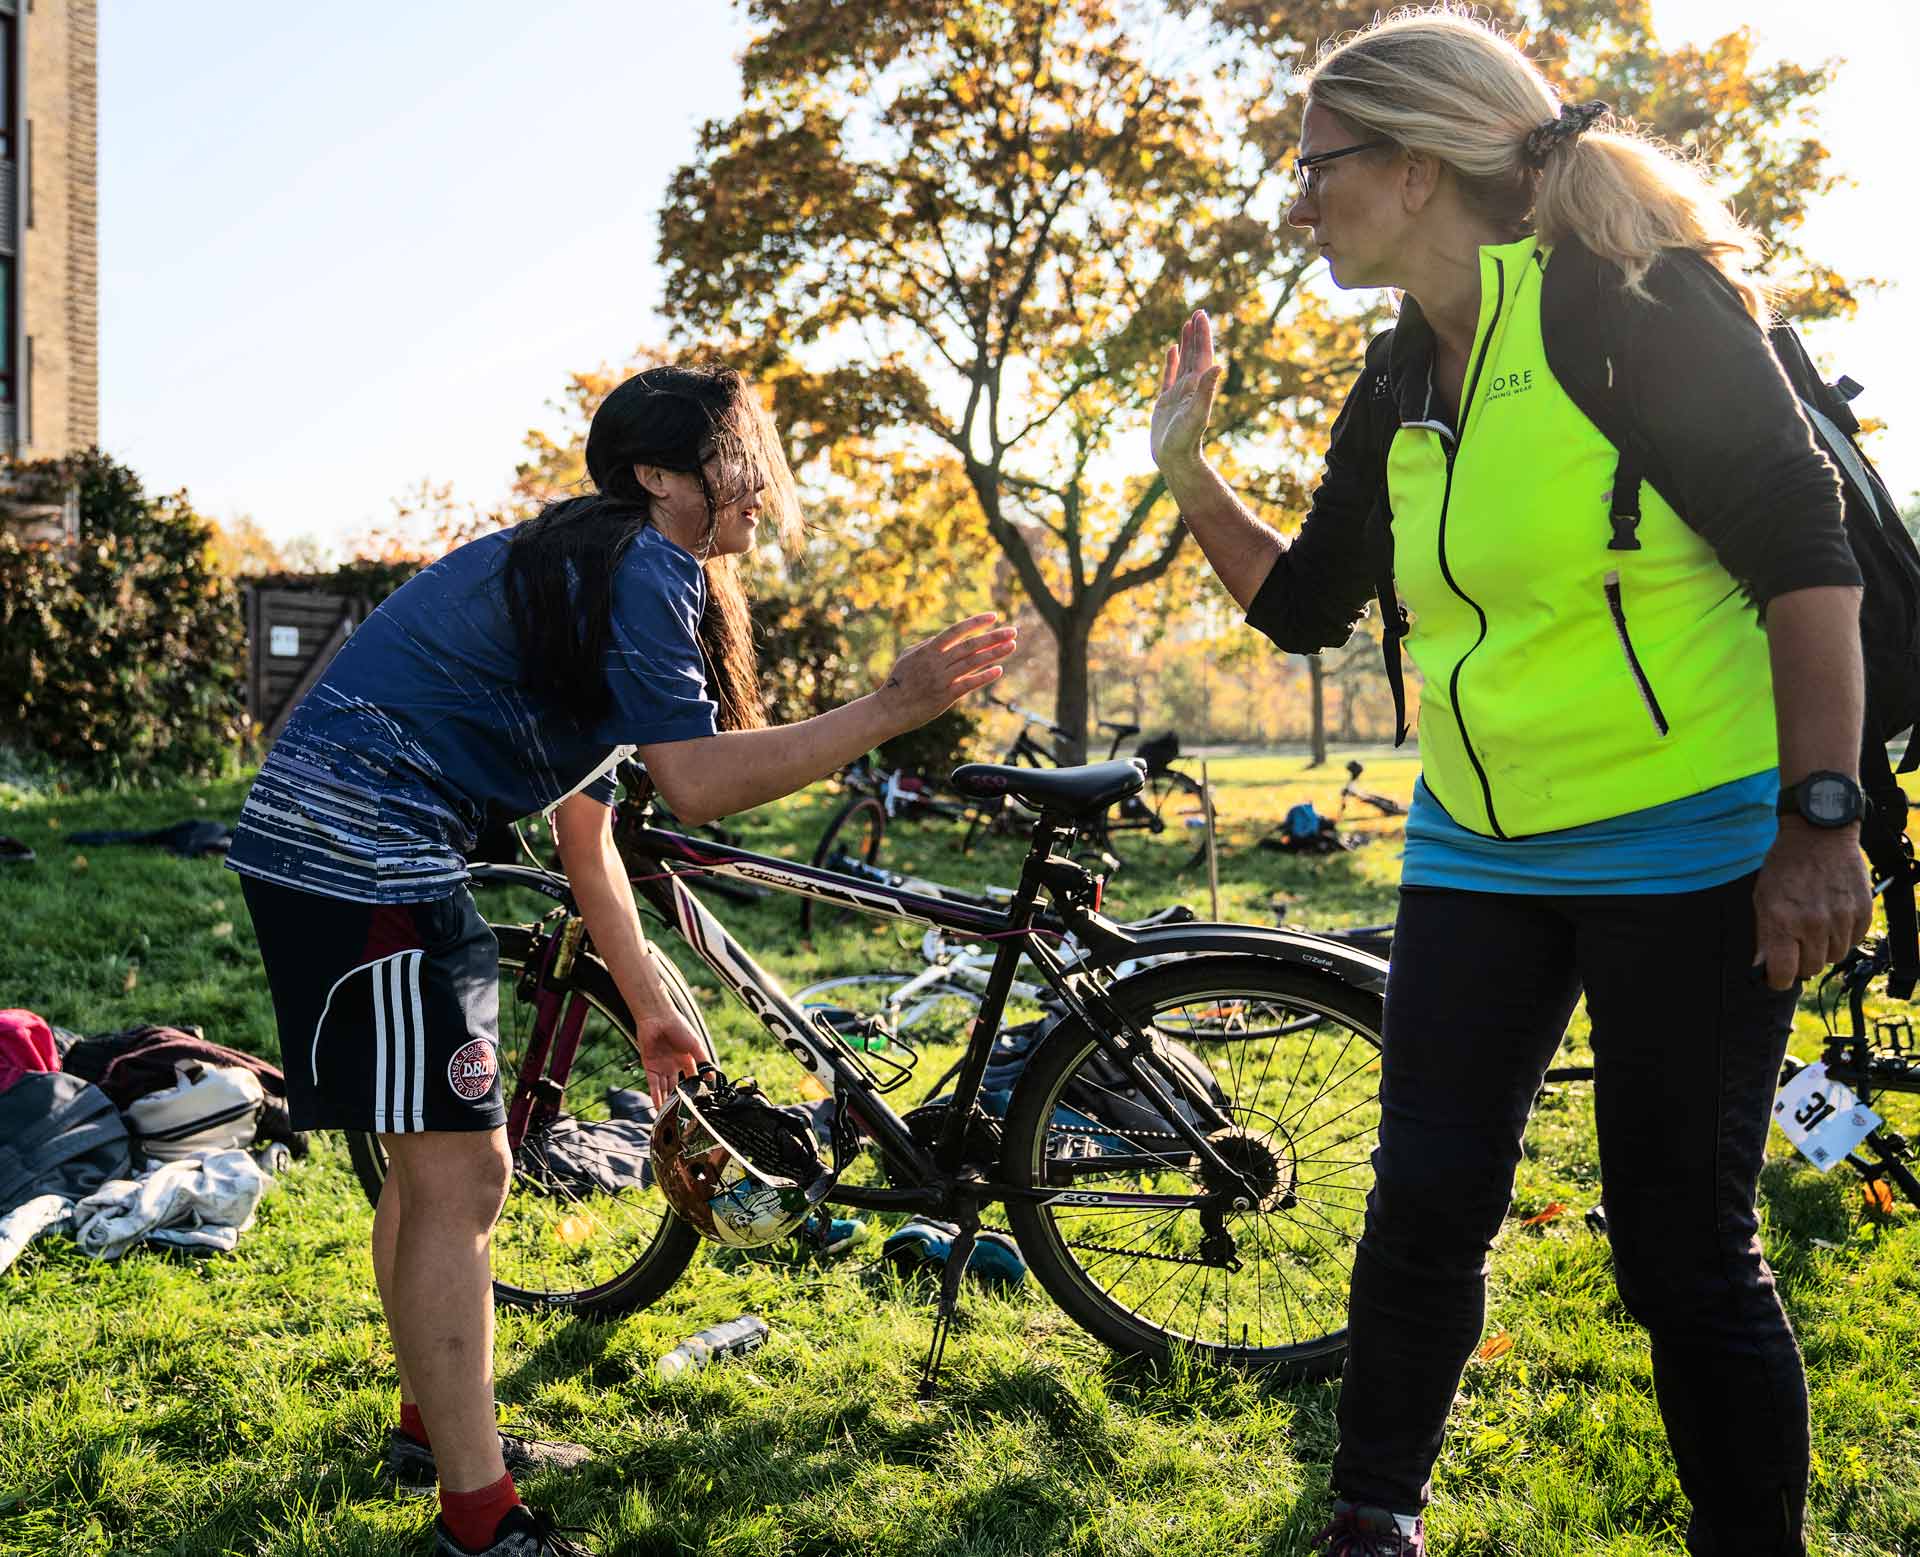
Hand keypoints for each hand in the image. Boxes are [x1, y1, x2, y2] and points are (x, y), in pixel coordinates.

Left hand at [634, 1007, 711, 1110]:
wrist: (658, 1018)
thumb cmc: (679, 1027)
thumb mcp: (695, 1045)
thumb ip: (703, 1061)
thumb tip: (713, 1077)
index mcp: (686, 1058)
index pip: (692, 1077)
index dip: (695, 1088)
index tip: (699, 1102)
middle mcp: (673, 1064)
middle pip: (677, 1085)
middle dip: (679, 1098)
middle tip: (683, 1114)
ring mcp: (661, 1067)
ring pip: (665, 1088)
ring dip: (666, 1101)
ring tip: (670, 1117)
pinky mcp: (649, 1067)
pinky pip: (653, 1085)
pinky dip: (656, 1096)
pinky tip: (659, 1107)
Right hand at [878, 612, 1016, 726]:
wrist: (888, 710)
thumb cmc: (898, 682)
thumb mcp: (908, 657)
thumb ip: (927, 644)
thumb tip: (945, 636)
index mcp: (928, 650)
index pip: (956, 630)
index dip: (976, 622)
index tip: (994, 616)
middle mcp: (936, 662)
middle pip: (970, 646)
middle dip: (993, 637)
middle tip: (1013, 630)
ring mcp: (942, 680)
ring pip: (973, 663)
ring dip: (995, 653)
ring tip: (1012, 646)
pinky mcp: (945, 697)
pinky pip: (969, 684)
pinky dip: (984, 676)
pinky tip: (998, 670)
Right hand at [1151, 309, 1225, 476]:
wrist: (1175, 461)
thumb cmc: (1186, 440)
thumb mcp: (1197, 414)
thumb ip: (1207, 390)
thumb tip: (1218, 365)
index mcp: (1198, 386)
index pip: (1202, 354)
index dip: (1202, 334)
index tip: (1200, 314)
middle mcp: (1191, 387)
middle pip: (1194, 354)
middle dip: (1196, 333)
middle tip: (1197, 312)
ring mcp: (1179, 394)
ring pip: (1183, 362)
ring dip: (1186, 343)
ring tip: (1187, 325)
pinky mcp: (1166, 402)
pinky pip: (1169, 376)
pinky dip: (1171, 361)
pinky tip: (1172, 349)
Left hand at [1752, 823, 1873, 988]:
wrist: (1819, 834)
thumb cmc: (1785, 865)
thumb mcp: (1762, 897)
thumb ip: (1765, 934)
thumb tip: (1763, 966)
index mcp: (1782, 921)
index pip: (1784, 972)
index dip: (1779, 980)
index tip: (1777, 977)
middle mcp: (1813, 924)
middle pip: (1812, 968)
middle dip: (1802, 962)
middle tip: (1797, 947)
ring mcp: (1841, 918)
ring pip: (1835, 956)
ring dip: (1824, 949)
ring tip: (1815, 928)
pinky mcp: (1862, 911)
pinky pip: (1854, 940)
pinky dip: (1844, 936)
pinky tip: (1833, 919)